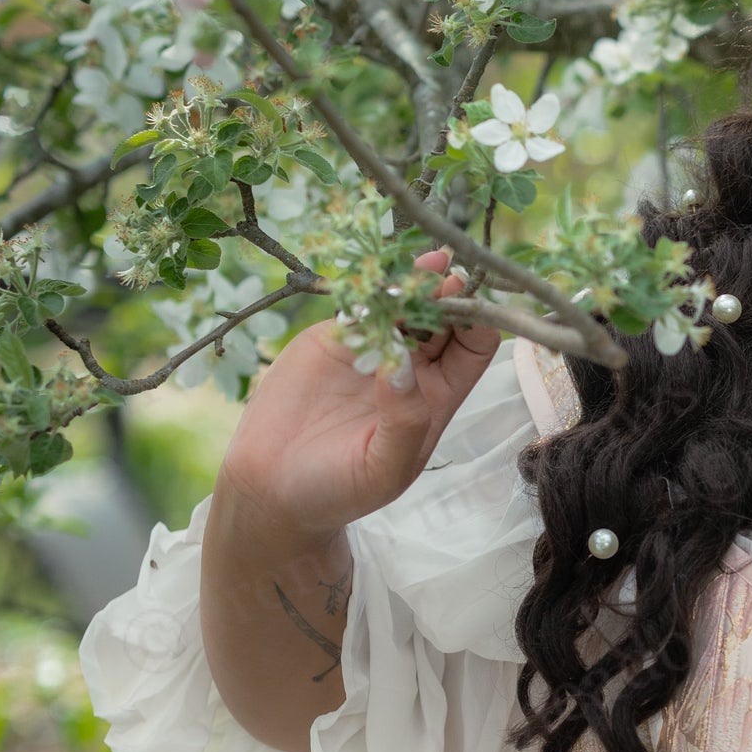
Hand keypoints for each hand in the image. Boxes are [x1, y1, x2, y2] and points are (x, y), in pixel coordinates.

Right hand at [213, 252, 498, 553]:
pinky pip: (358, 303)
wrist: (274, 487)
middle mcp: (412, 367)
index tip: (470, 309)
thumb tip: (402, 366)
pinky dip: (370, 284)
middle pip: (443, 316)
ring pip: (402, 302)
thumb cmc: (340, 489)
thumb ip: (404, 422)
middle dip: (450, 294)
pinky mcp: (333, 338)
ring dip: (415, 280)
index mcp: (436, 396)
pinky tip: (381, 271)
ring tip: (429, 263)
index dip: (477, 324)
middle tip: (452, 276)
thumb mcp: (384, 469)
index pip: (474, 346)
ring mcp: (372, 347)